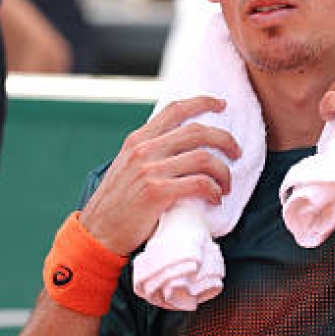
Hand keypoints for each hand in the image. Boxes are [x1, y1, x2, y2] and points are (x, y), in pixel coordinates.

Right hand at [79, 96, 240, 254]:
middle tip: (236, 151)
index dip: (202, 102)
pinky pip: (199, 183)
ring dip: (223, 171)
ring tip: (226, 184)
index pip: (175, 109)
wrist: (98, 233)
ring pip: (203, 157)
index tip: (221, 104)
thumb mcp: (126, 166)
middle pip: (197, 131)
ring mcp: (150, 170)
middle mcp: (144, 150)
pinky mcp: (157, 193)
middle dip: (225, 139)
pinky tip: (215, 197)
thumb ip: (148, 152)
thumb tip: (179, 144)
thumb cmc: (116, 204)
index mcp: (137, 140)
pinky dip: (214, 189)